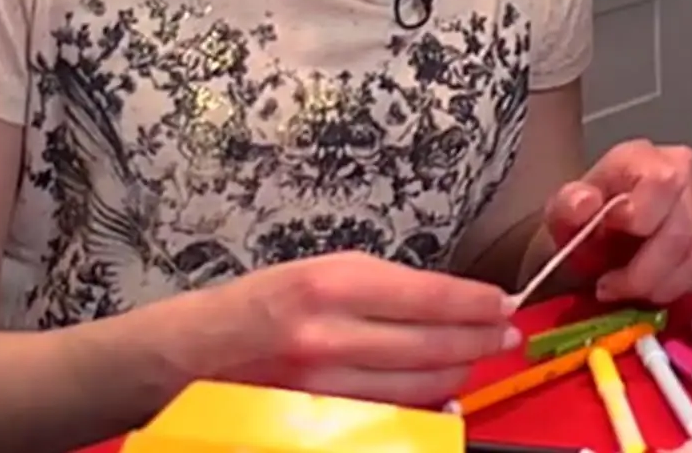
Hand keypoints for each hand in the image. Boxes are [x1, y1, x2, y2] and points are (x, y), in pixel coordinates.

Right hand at [187, 252, 516, 405]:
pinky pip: (391, 416)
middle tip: (505, 333)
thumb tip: (451, 301)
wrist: (186, 355)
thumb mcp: (319, 271)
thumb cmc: (257, 305)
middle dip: (481, 339)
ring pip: (421, 385)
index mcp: (331, 285)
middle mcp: (329, 337)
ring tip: (479, 356)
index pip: (433, 296)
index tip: (504, 303)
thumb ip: (385, 287)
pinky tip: (446, 395)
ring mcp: (323, 386)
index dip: (479, 303)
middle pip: (435, 345)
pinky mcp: (318, 420)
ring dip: (461, 371)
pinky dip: (427, 405)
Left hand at [544, 139, 691, 303]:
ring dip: (668, 285)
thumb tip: (585, 203)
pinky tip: (666, 284)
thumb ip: (569, 207)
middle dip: (645, 275)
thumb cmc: (588, 220)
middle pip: (682, 231)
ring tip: (639, 292)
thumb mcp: (563, 216)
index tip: (606, 253)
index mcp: (643, 156)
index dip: (640, 222)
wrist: (605, 225)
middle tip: (614, 291)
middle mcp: (687, 166)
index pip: (663, 182)